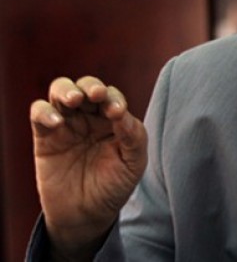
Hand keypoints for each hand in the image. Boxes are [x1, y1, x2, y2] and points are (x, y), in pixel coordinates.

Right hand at [30, 76, 147, 258]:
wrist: (86, 214)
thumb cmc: (114, 185)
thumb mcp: (133, 163)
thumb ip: (134, 136)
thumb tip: (122, 113)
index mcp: (114, 119)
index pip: (113, 97)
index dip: (114, 99)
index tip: (116, 113)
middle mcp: (91, 116)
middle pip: (87, 86)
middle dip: (91, 86)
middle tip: (95, 95)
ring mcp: (67, 124)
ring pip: (61, 91)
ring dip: (66, 90)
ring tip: (73, 100)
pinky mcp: (45, 136)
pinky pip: (39, 113)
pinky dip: (44, 111)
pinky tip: (56, 122)